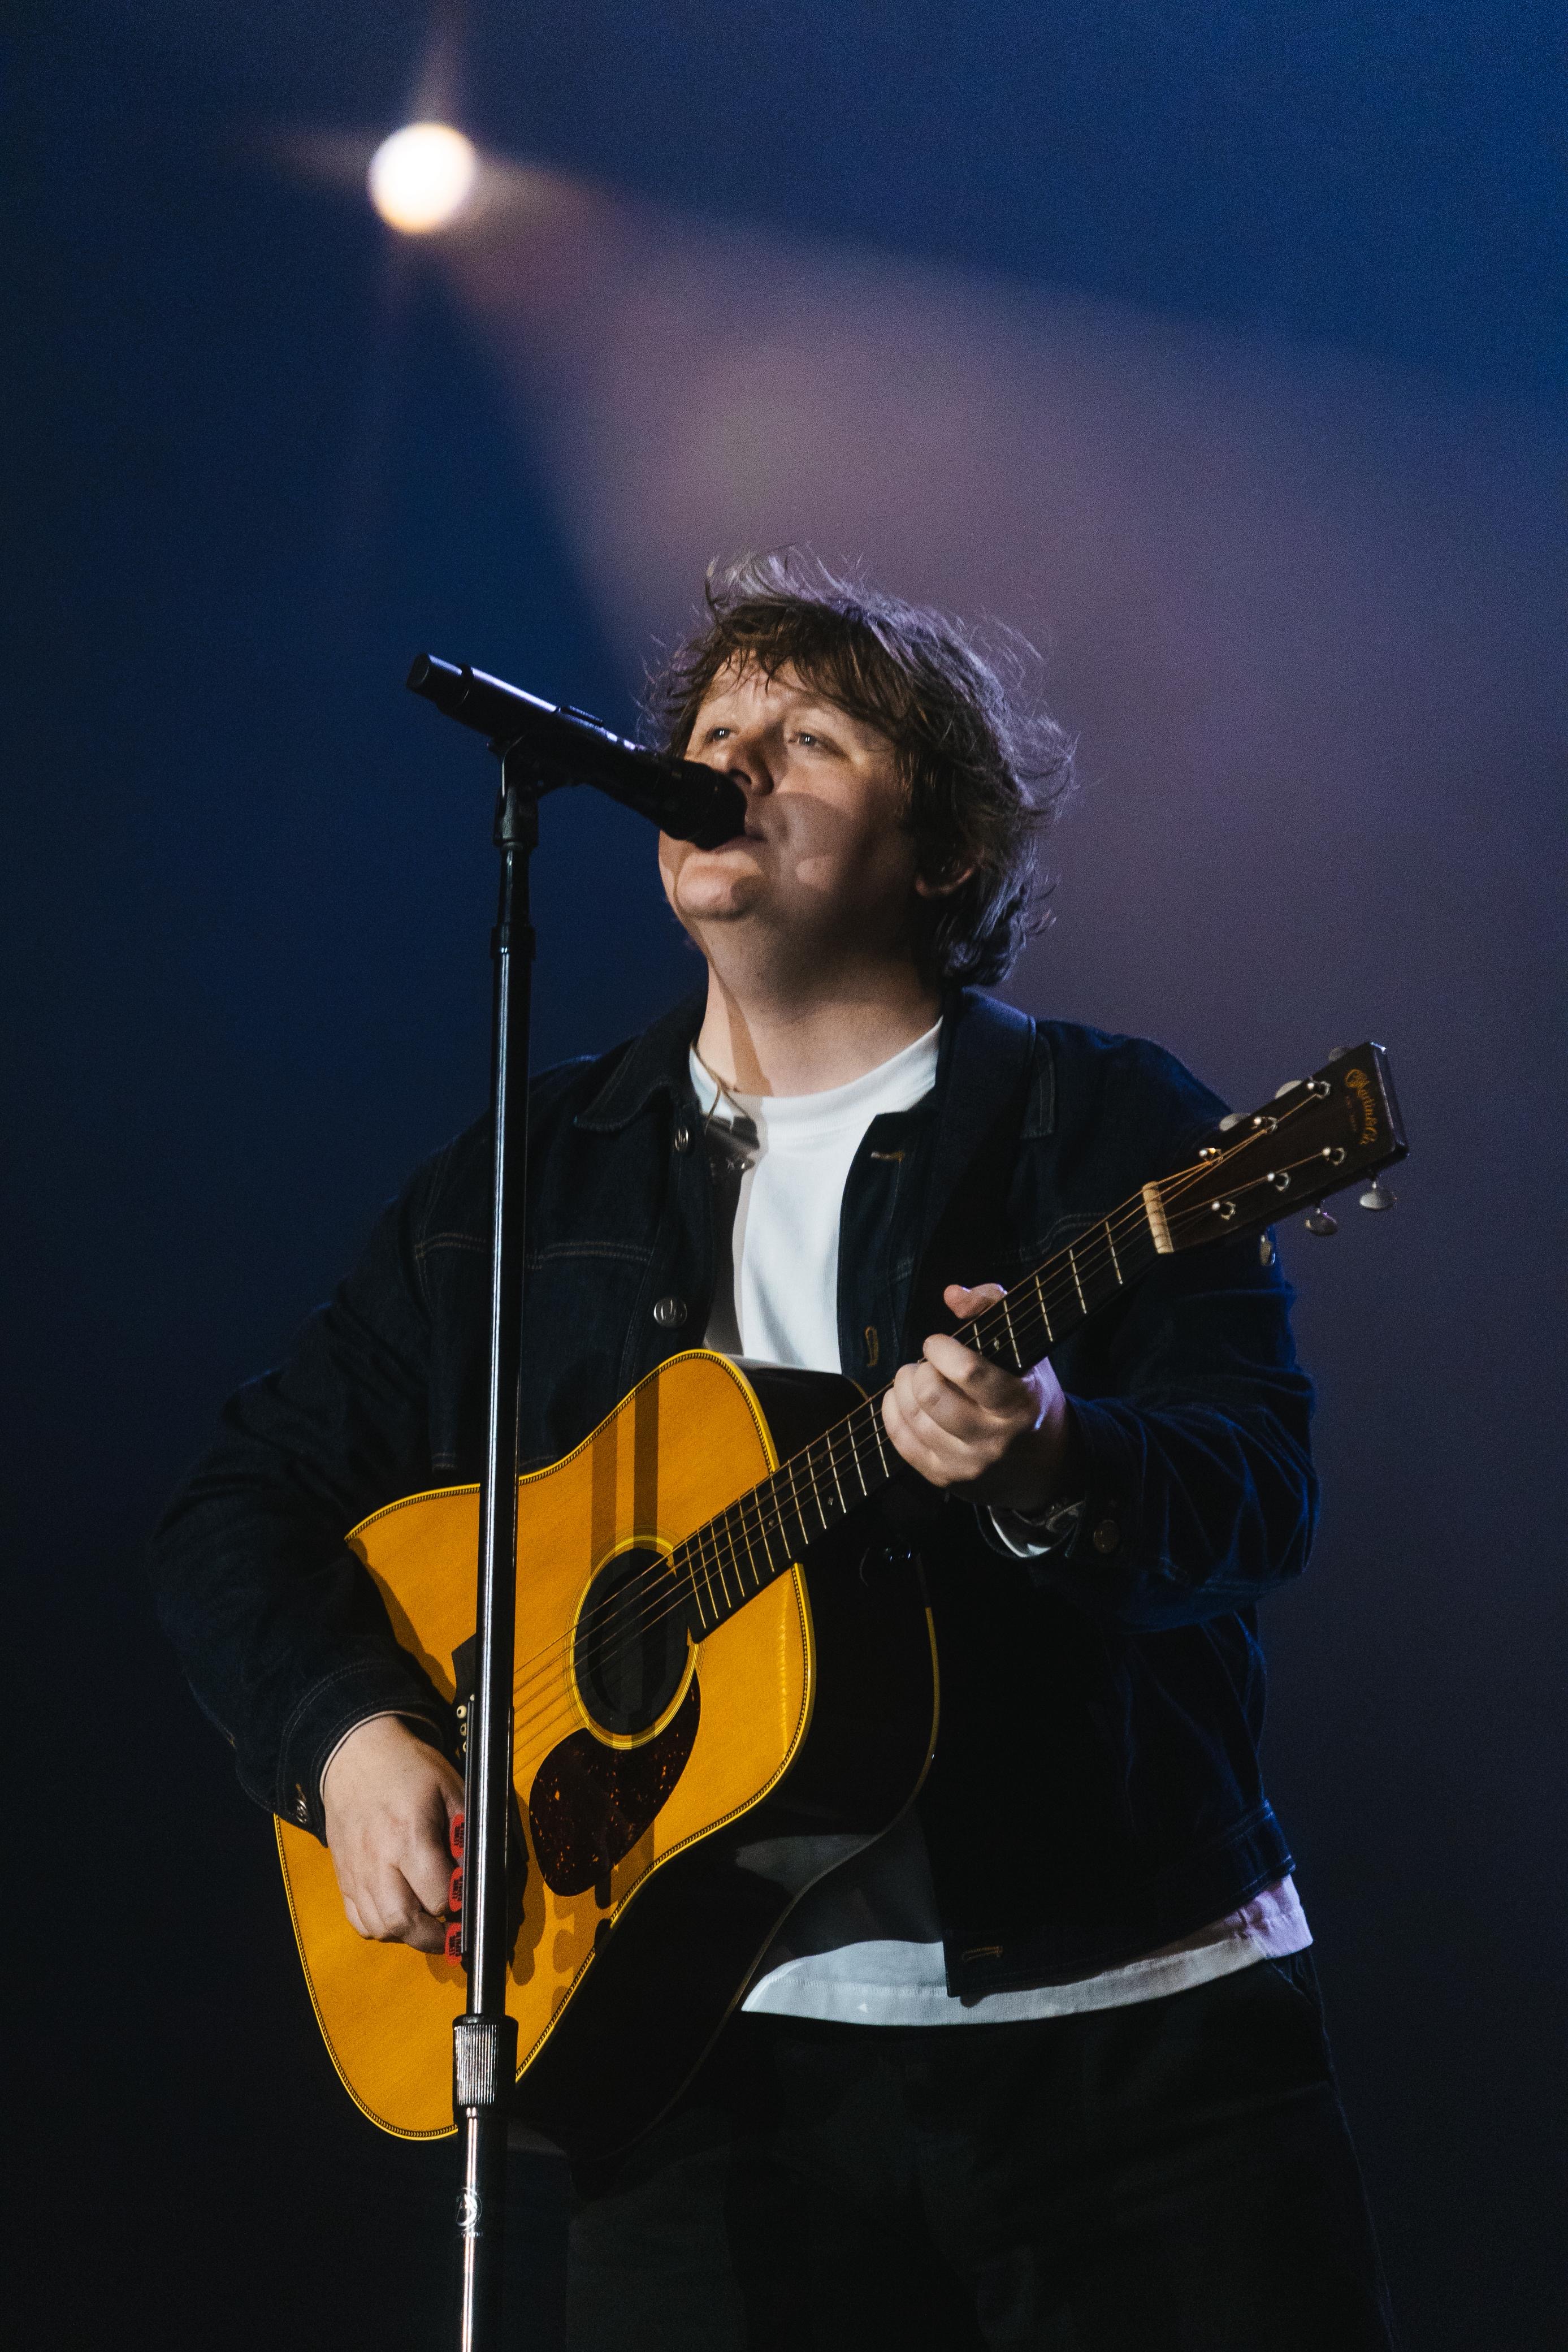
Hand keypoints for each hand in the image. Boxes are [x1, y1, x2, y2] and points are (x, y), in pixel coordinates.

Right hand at [320, 1714, 463, 1954]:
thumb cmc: (410, 1769)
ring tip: (429, 1924)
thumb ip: (468, 1833)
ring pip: (378, 1928)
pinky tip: (400, 1912)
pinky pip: (359, 1921)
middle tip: (453, 1935)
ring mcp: (356, 1871)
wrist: (357, 1755)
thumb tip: (484, 1872)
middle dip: (433, 1938)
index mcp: (409, 1834)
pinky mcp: (344, 1876)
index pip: (436, 1894)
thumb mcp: (452, 1788)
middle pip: (401, 1922)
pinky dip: (381, 1927)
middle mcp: (378, 1859)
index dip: (459, 1906)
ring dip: (408, 1935)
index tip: (472, 1906)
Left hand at [882, 1283, 1078, 1512]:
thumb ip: (993, 1306)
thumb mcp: (1026, 1349)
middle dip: (917, 1369)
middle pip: (930, 1395)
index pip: (968, 1371)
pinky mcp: (945, 1478)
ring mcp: (967, 1463)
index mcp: (1017, 1403)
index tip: (937, 1342)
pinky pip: (902, 1442)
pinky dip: (892, 1412)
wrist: (1045, 1464)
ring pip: (912, 1417)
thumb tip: (951, 1294)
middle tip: (925, 1363)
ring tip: (915, 1378)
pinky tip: (900, 1398)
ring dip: (902, 1387)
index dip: (941, 1348)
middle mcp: (993, 1439)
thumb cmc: (1028, 1393)